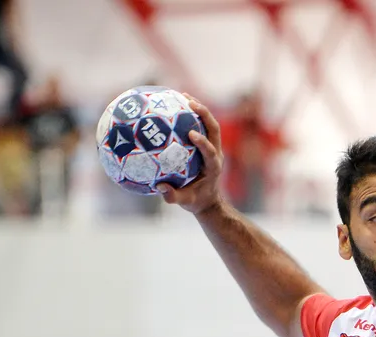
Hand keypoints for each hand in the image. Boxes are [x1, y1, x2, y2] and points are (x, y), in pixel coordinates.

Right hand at [158, 93, 224, 214]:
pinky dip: (189, 115)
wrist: (207, 200)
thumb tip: (160, 188)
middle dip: (204, 114)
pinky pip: (199, 126)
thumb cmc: (195, 201)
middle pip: (214, 129)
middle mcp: (216, 154)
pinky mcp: (207, 145)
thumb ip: (173, 196)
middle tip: (189, 102)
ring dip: (198, 109)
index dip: (204, 142)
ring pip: (209, 124)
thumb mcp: (185, 202)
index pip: (211, 152)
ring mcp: (212, 147)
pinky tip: (173, 106)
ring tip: (182, 95)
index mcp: (213, 167)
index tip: (192, 134)